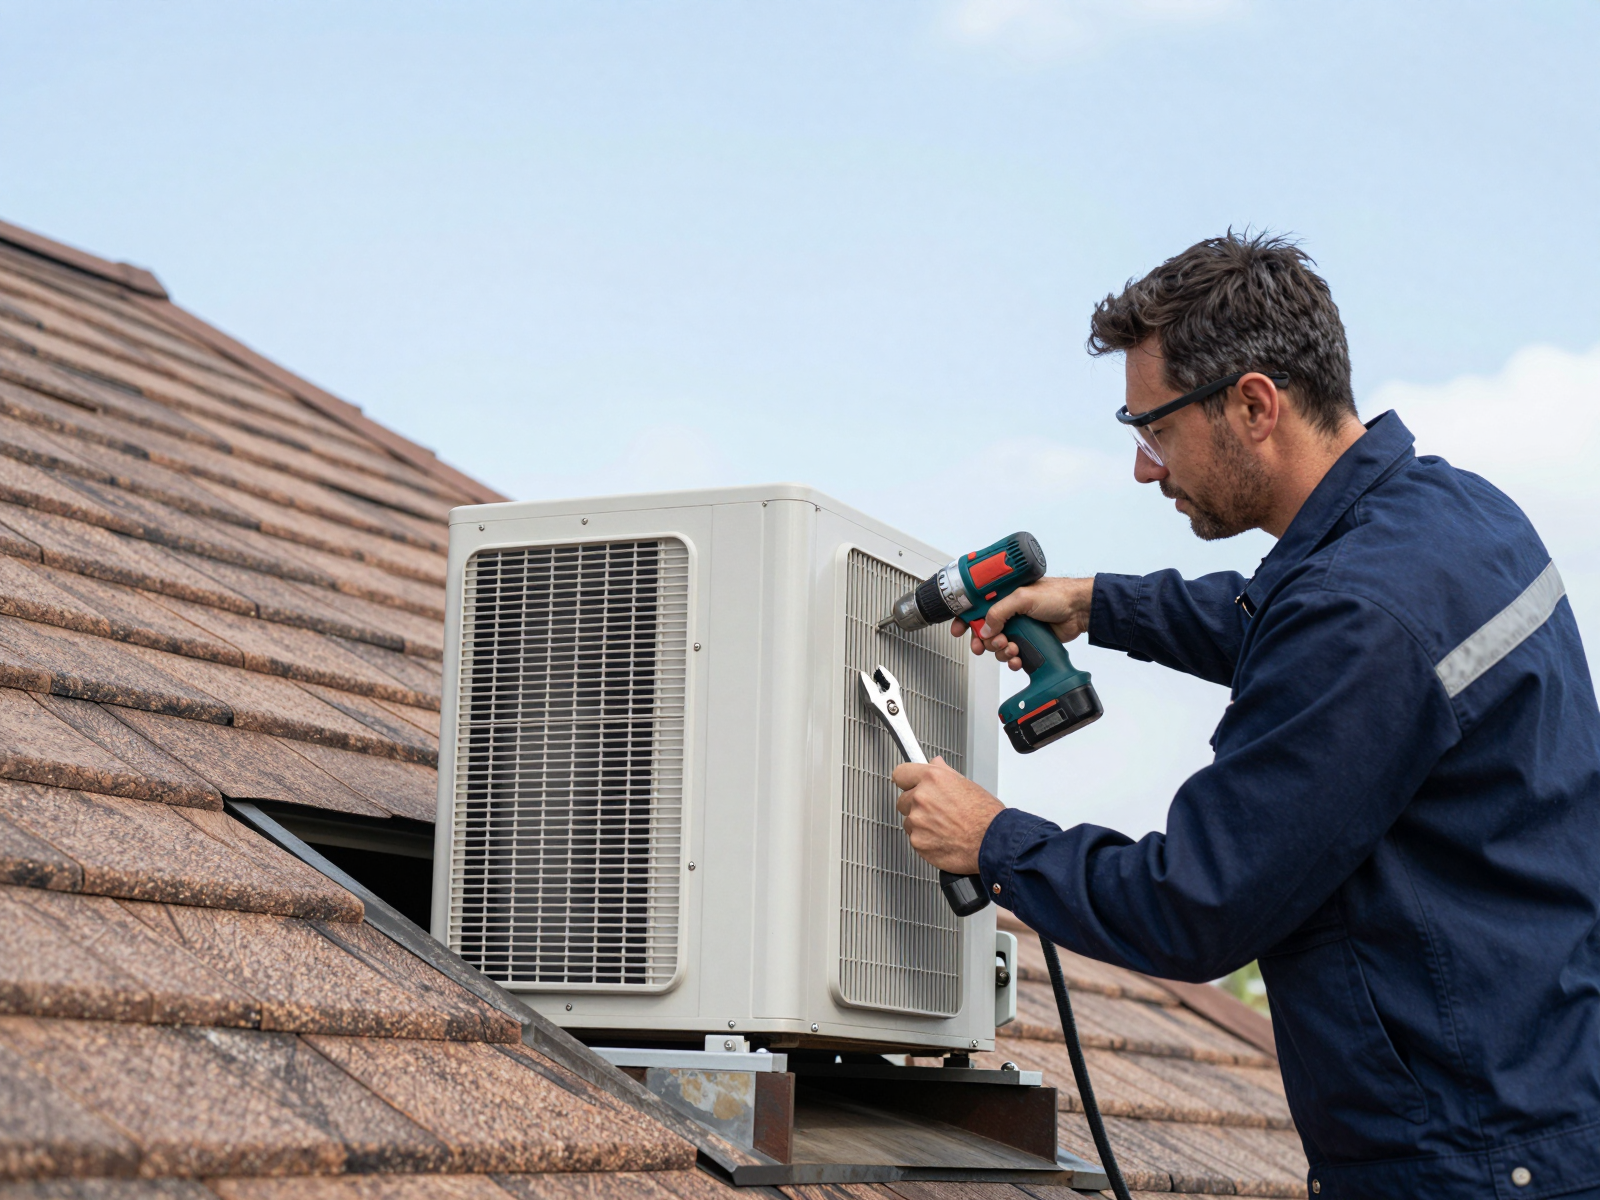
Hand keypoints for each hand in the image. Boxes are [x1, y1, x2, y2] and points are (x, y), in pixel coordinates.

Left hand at [891, 756, 1002, 874]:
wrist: (992, 842)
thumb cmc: (985, 815)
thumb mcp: (967, 784)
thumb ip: (944, 773)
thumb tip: (935, 763)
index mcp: (932, 779)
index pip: (901, 774)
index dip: (906, 781)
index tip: (908, 785)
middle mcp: (921, 798)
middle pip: (903, 799)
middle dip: (915, 805)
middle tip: (935, 811)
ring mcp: (917, 821)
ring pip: (908, 821)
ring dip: (920, 824)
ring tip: (943, 827)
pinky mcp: (917, 841)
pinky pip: (914, 838)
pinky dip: (925, 840)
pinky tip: (943, 838)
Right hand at [953, 576, 1093, 670]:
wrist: (1079, 611)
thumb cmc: (1057, 595)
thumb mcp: (1023, 597)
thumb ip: (1000, 612)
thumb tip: (987, 629)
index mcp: (1003, 597)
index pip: (976, 608)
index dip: (965, 620)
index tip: (959, 631)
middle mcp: (1008, 612)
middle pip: (984, 632)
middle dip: (985, 641)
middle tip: (991, 644)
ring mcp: (1018, 628)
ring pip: (997, 646)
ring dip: (1002, 652)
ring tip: (1013, 648)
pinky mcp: (1028, 642)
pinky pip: (1012, 656)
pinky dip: (1012, 660)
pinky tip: (1018, 659)